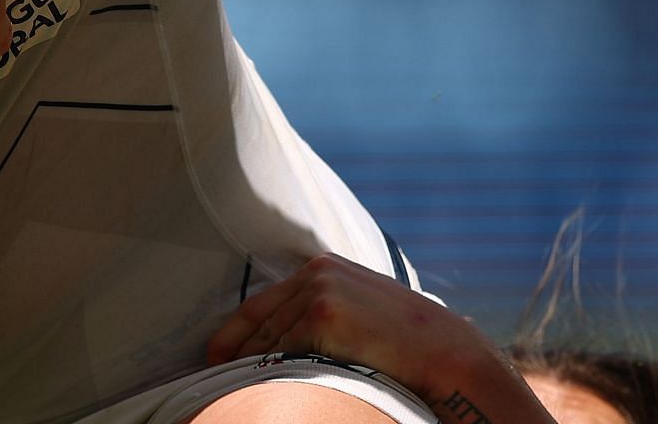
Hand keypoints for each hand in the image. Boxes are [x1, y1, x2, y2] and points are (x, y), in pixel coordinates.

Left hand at [206, 255, 553, 423]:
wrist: (444, 351)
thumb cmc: (404, 342)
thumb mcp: (361, 310)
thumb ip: (325, 311)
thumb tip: (284, 339)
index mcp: (324, 267)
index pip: (264, 302)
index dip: (234, 332)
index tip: (213, 356)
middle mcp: (317, 271)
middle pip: (262, 321)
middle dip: (238, 354)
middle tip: (215, 378)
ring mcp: (320, 290)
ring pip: (271, 339)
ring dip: (253, 368)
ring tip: (236, 389)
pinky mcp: (323, 313)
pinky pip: (285, 349)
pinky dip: (272, 371)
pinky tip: (262, 386)